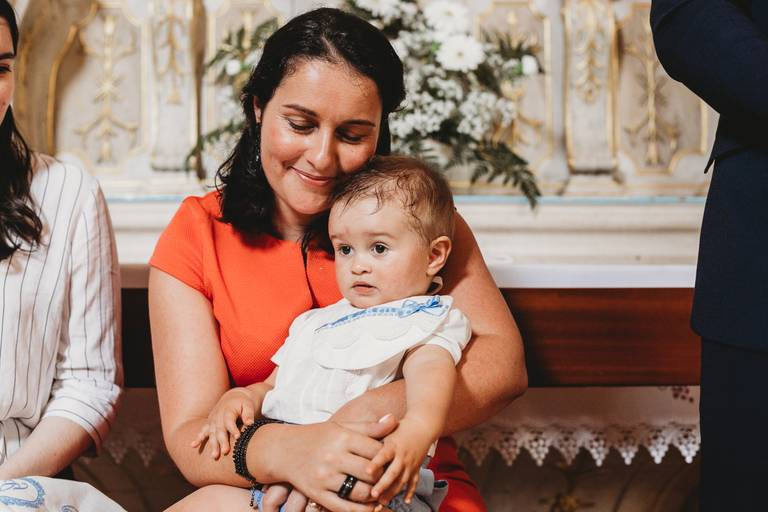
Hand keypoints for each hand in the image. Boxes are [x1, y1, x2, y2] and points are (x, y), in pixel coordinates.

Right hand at [190, 387, 256, 458]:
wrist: (233, 397)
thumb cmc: (243, 403)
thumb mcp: (248, 405)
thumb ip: (248, 414)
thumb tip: (250, 423)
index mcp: (228, 411)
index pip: (230, 421)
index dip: (233, 429)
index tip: (238, 437)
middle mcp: (218, 417)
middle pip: (220, 430)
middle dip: (222, 441)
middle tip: (225, 452)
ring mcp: (212, 421)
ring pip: (212, 434)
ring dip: (213, 445)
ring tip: (214, 456)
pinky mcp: (209, 424)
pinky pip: (202, 431)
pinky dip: (198, 439)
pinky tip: (193, 446)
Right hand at [261, 415, 397, 511]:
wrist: (282, 450)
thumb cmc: (317, 436)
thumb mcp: (342, 427)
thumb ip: (369, 427)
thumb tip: (394, 420)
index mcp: (342, 438)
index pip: (377, 450)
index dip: (388, 457)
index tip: (391, 459)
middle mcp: (333, 457)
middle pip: (371, 472)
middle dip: (383, 476)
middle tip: (389, 477)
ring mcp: (325, 477)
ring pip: (361, 492)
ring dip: (375, 494)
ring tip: (379, 491)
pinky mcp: (317, 494)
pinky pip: (344, 508)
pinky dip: (361, 511)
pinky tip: (370, 507)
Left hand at [367, 417, 434, 508]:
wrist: (422, 426)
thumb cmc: (401, 428)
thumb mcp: (387, 429)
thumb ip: (373, 435)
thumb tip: (356, 436)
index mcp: (393, 445)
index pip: (384, 455)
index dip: (376, 463)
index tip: (367, 471)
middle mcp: (402, 456)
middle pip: (393, 472)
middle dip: (383, 485)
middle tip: (373, 494)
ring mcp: (410, 464)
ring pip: (402, 481)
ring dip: (392, 492)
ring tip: (382, 502)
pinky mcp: (416, 469)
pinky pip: (414, 482)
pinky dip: (410, 492)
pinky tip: (405, 501)